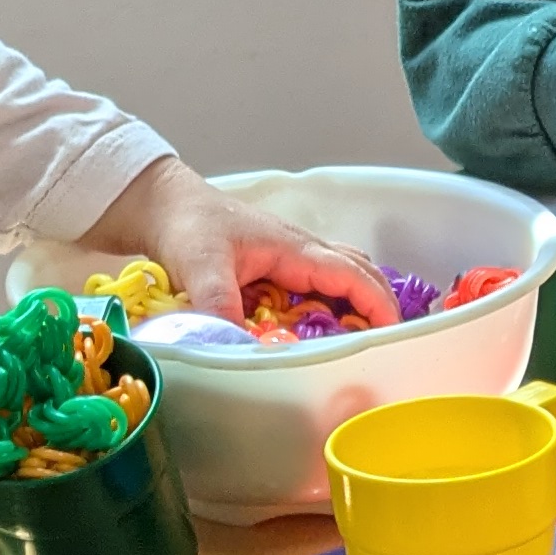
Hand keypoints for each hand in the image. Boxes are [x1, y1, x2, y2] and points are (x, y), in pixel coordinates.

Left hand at [85, 153, 392, 329]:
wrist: (164, 205)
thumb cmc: (187, 225)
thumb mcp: (199, 265)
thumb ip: (217, 304)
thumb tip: (237, 348)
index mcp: (293, 249)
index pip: (351, 276)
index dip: (376, 304)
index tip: (391, 334)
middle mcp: (301, 252)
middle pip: (359, 273)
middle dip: (379, 305)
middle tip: (386, 345)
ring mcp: (290, 258)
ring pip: (342, 277)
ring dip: (357, 304)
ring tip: (360, 340)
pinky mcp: (276, 269)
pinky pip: (317, 287)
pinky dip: (330, 307)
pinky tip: (318, 333)